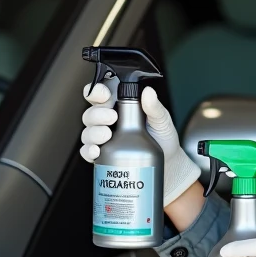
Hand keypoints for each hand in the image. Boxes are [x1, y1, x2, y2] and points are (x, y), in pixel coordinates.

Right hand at [80, 81, 200, 206]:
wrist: (168, 164)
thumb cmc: (163, 138)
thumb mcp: (162, 120)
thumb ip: (154, 107)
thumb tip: (148, 92)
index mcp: (119, 107)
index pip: (100, 95)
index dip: (96, 92)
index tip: (104, 95)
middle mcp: (108, 122)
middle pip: (90, 114)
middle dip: (97, 114)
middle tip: (112, 117)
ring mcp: (104, 139)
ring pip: (87, 132)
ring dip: (93, 132)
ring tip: (106, 135)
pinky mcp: (103, 157)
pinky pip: (87, 152)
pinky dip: (88, 151)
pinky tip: (96, 152)